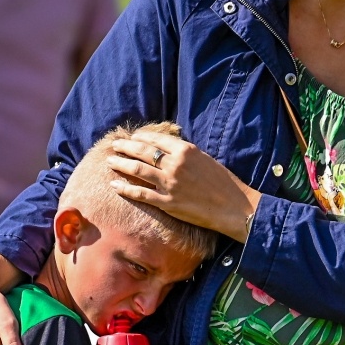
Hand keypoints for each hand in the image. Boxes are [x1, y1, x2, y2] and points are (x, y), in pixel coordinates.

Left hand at [105, 128, 260, 241]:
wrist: (233, 207)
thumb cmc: (222, 183)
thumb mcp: (204, 159)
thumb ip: (184, 154)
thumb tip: (166, 150)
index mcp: (185, 150)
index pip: (155, 139)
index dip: (140, 138)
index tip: (131, 138)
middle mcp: (175, 164)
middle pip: (142, 152)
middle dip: (125, 147)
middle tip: (115, 145)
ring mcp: (170, 183)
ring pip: (137, 170)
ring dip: (120, 164)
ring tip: (110, 161)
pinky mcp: (168, 203)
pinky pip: (141, 194)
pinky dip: (125, 188)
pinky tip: (115, 185)